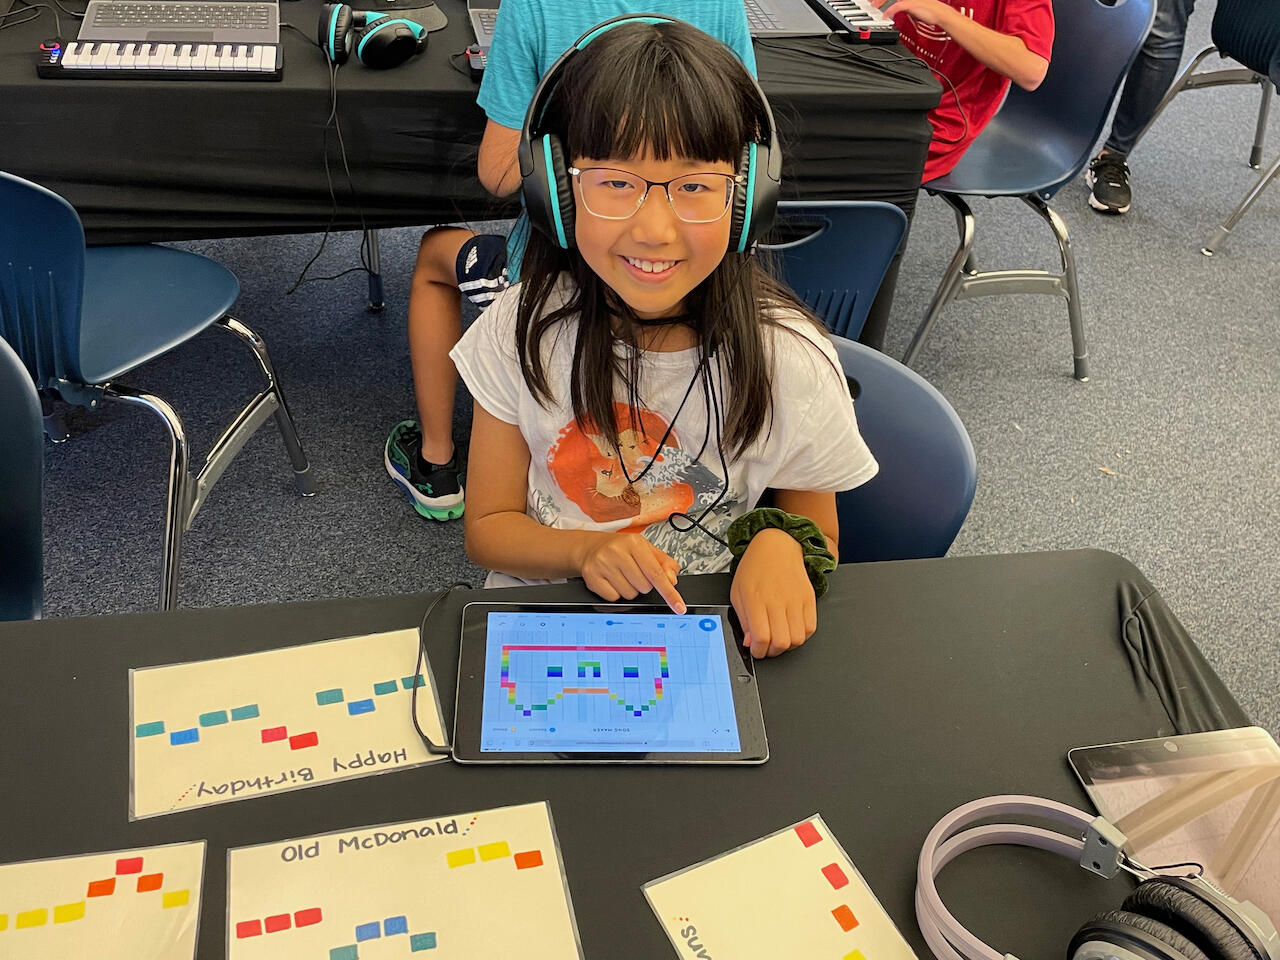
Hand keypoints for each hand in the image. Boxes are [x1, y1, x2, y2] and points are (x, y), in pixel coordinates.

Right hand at [578, 533, 685, 612]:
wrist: (591, 547)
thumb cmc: (621, 549)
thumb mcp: (646, 549)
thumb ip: (664, 564)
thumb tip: (672, 580)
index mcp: (634, 543)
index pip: (656, 573)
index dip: (669, 592)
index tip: (679, 607)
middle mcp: (617, 551)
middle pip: (644, 587)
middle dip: (643, 584)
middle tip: (633, 572)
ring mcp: (602, 564)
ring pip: (630, 594)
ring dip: (629, 589)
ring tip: (621, 575)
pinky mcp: (591, 576)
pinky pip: (614, 598)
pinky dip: (615, 593)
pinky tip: (611, 580)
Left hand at [730, 528, 816, 658]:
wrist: (777, 546)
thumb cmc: (755, 568)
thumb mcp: (738, 593)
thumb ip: (743, 621)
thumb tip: (750, 643)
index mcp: (756, 600)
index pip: (761, 637)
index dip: (759, 651)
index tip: (756, 650)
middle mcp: (777, 601)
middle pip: (781, 642)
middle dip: (773, 651)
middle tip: (767, 647)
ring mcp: (796, 600)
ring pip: (798, 639)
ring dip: (788, 646)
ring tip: (780, 638)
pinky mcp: (809, 599)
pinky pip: (811, 628)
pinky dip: (802, 635)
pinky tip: (792, 629)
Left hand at [871, 0, 951, 25]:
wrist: (939, 14)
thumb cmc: (928, 11)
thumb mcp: (911, 6)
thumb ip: (901, 5)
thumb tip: (892, 9)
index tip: (871, 0)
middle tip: (869, 3)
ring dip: (880, 2)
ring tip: (873, 7)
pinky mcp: (911, 3)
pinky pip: (896, 6)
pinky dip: (889, 11)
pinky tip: (885, 16)